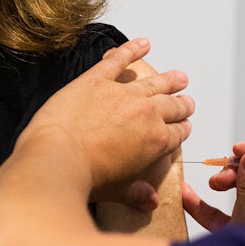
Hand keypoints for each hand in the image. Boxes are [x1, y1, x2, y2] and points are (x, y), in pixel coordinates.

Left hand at [16, 38, 194, 195]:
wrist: (57, 159)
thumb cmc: (85, 178)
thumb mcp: (117, 191)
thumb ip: (137, 193)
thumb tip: (151, 202)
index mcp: (155, 141)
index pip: (178, 133)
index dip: (183, 128)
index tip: (185, 125)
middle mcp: (146, 113)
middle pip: (172, 105)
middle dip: (182, 104)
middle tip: (187, 101)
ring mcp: (123, 92)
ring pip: (155, 82)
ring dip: (170, 79)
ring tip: (179, 77)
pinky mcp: (98, 79)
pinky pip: (120, 59)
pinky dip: (132, 49)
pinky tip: (143, 43)